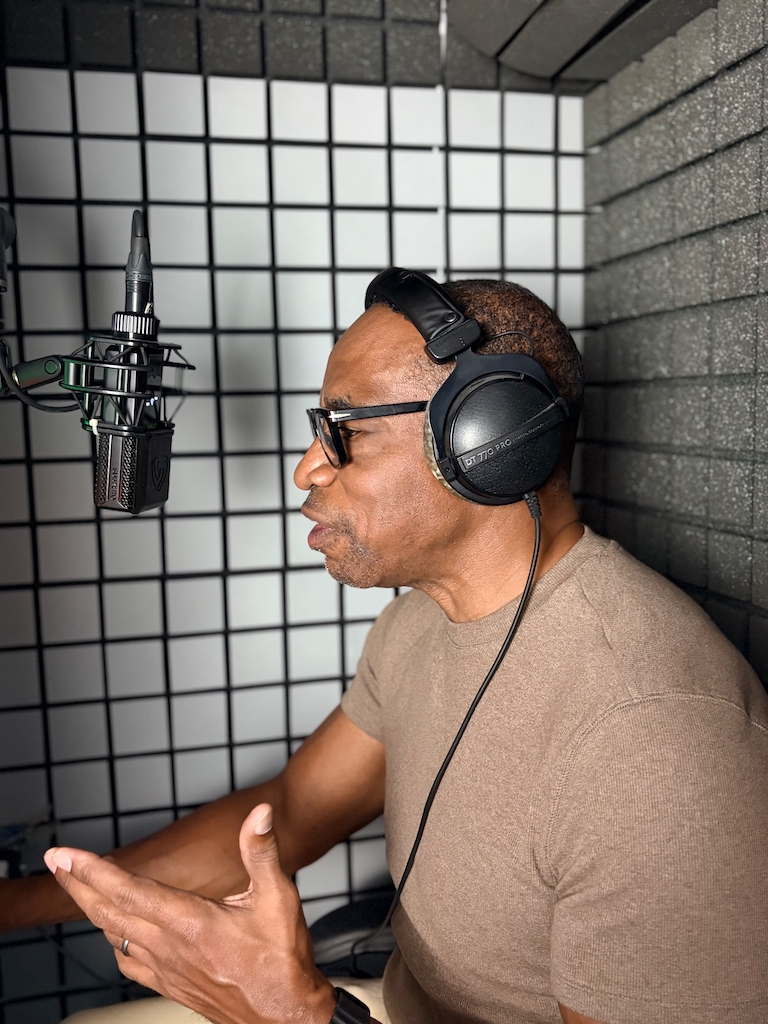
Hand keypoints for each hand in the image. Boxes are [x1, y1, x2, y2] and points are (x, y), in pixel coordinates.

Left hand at [44, 804, 337, 1023]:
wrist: (285, 1017)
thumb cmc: (281, 960)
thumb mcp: (279, 897)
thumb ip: (261, 852)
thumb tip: (258, 815)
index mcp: (191, 923)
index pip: (129, 891)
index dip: (93, 870)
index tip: (66, 855)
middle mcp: (171, 948)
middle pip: (108, 912)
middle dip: (77, 884)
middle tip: (55, 861)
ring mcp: (166, 970)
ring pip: (113, 936)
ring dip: (90, 908)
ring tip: (77, 887)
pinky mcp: (170, 985)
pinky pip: (127, 961)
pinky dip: (111, 939)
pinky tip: (112, 932)